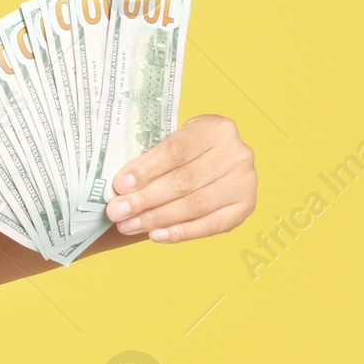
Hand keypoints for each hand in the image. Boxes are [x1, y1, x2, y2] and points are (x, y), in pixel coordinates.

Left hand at [102, 115, 255, 243]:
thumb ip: (154, 158)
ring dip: (158, 218)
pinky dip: (181, 233)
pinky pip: (210, 225)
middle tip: (118, 211)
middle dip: (145, 199)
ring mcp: (244, 182)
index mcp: (216, 128)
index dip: (146, 169)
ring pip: (195, 205)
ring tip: (129, 225)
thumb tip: (121, 188)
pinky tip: (156, 235)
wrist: (221, 160)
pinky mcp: (245, 208)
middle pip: (184, 181)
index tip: (120, 185)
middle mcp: (236, 153)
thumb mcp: (176, 141)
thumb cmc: (189, 151)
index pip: (176, 150)